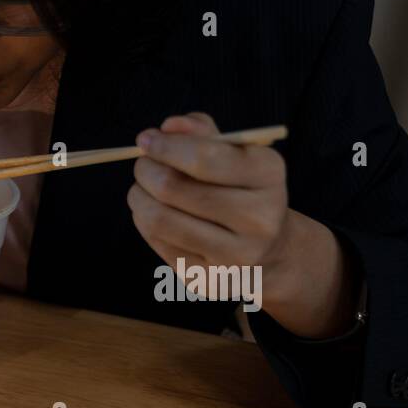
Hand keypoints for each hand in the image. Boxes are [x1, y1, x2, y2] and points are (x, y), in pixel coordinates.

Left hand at [128, 113, 355, 337]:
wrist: (269, 252)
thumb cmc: (242, 190)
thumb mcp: (235, 154)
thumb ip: (202, 133)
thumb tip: (168, 127)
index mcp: (269, 175)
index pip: (205, 158)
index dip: (167, 147)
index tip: (145, 139)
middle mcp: (259, 218)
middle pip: (174, 189)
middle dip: (146, 171)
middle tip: (142, 166)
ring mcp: (235, 255)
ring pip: (160, 220)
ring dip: (138, 198)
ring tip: (140, 189)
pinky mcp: (209, 280)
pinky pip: (159, 245)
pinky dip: (145, 223)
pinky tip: (151, 213)